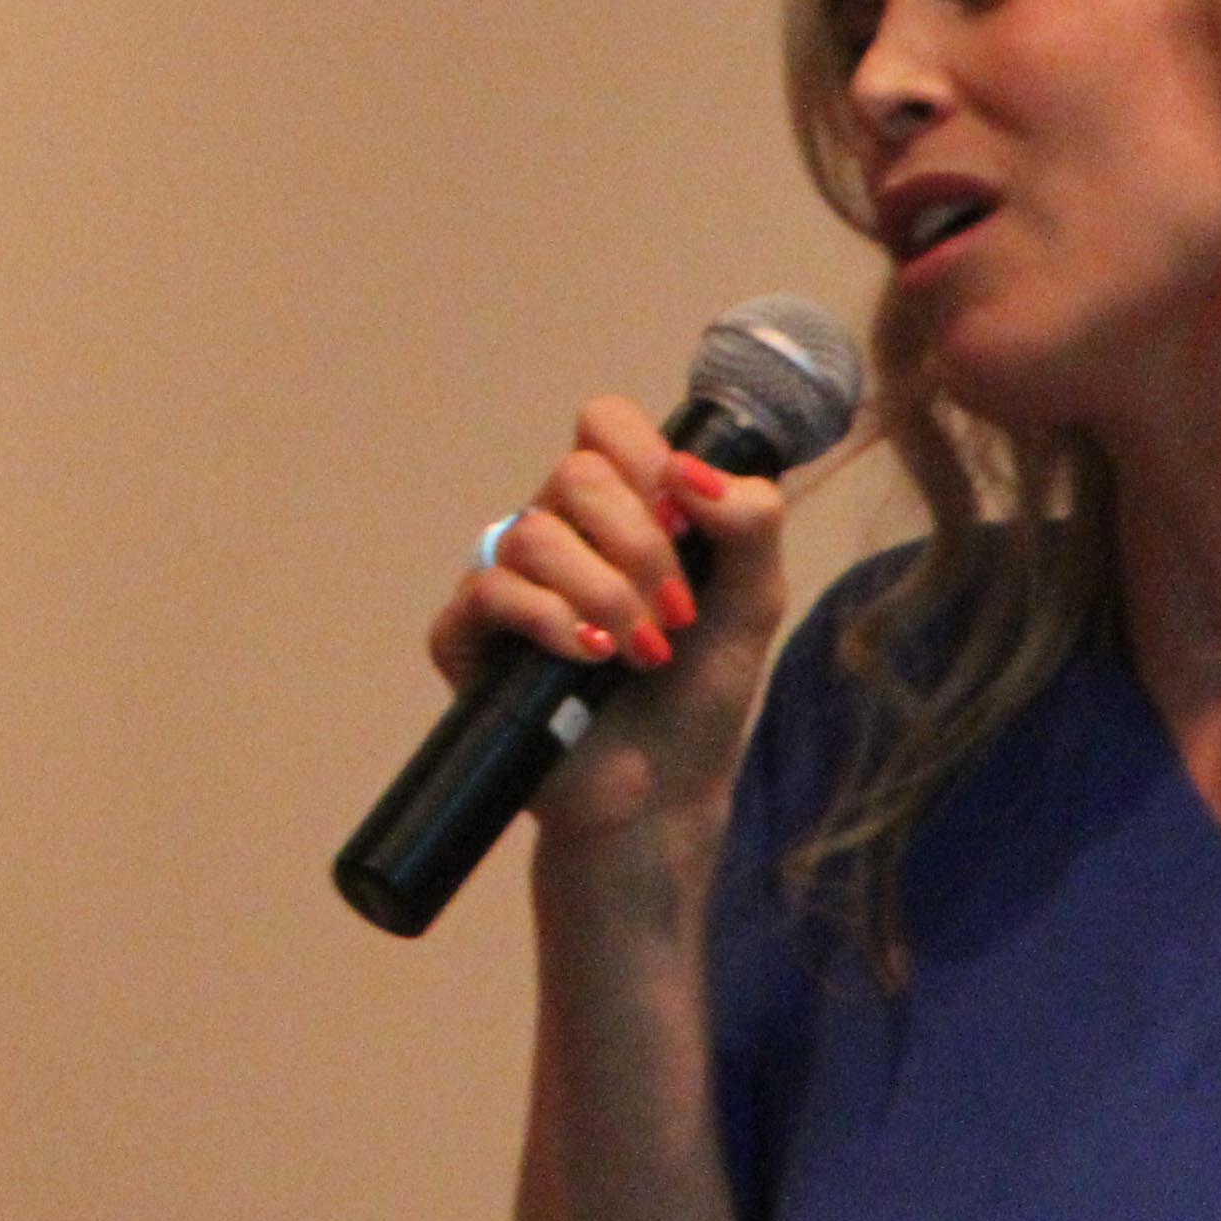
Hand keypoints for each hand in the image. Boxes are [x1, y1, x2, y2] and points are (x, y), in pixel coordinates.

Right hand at [427, 394, 791, 850]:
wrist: (662, 794)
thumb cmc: (700, 696)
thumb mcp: (752, 602)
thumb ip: (750, 525)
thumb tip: (695, 473)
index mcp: (618, 509)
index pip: (603, 425)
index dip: (642, 451)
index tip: (685, 513)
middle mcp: (556, 533)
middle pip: (575, 473)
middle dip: (640, 541)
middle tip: (676, 610)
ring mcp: (507, 583)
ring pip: (534, 533)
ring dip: (605, 592)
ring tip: (644, 652)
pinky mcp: (467, 639)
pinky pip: (491, 592)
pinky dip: (551, 619)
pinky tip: (590, 658)